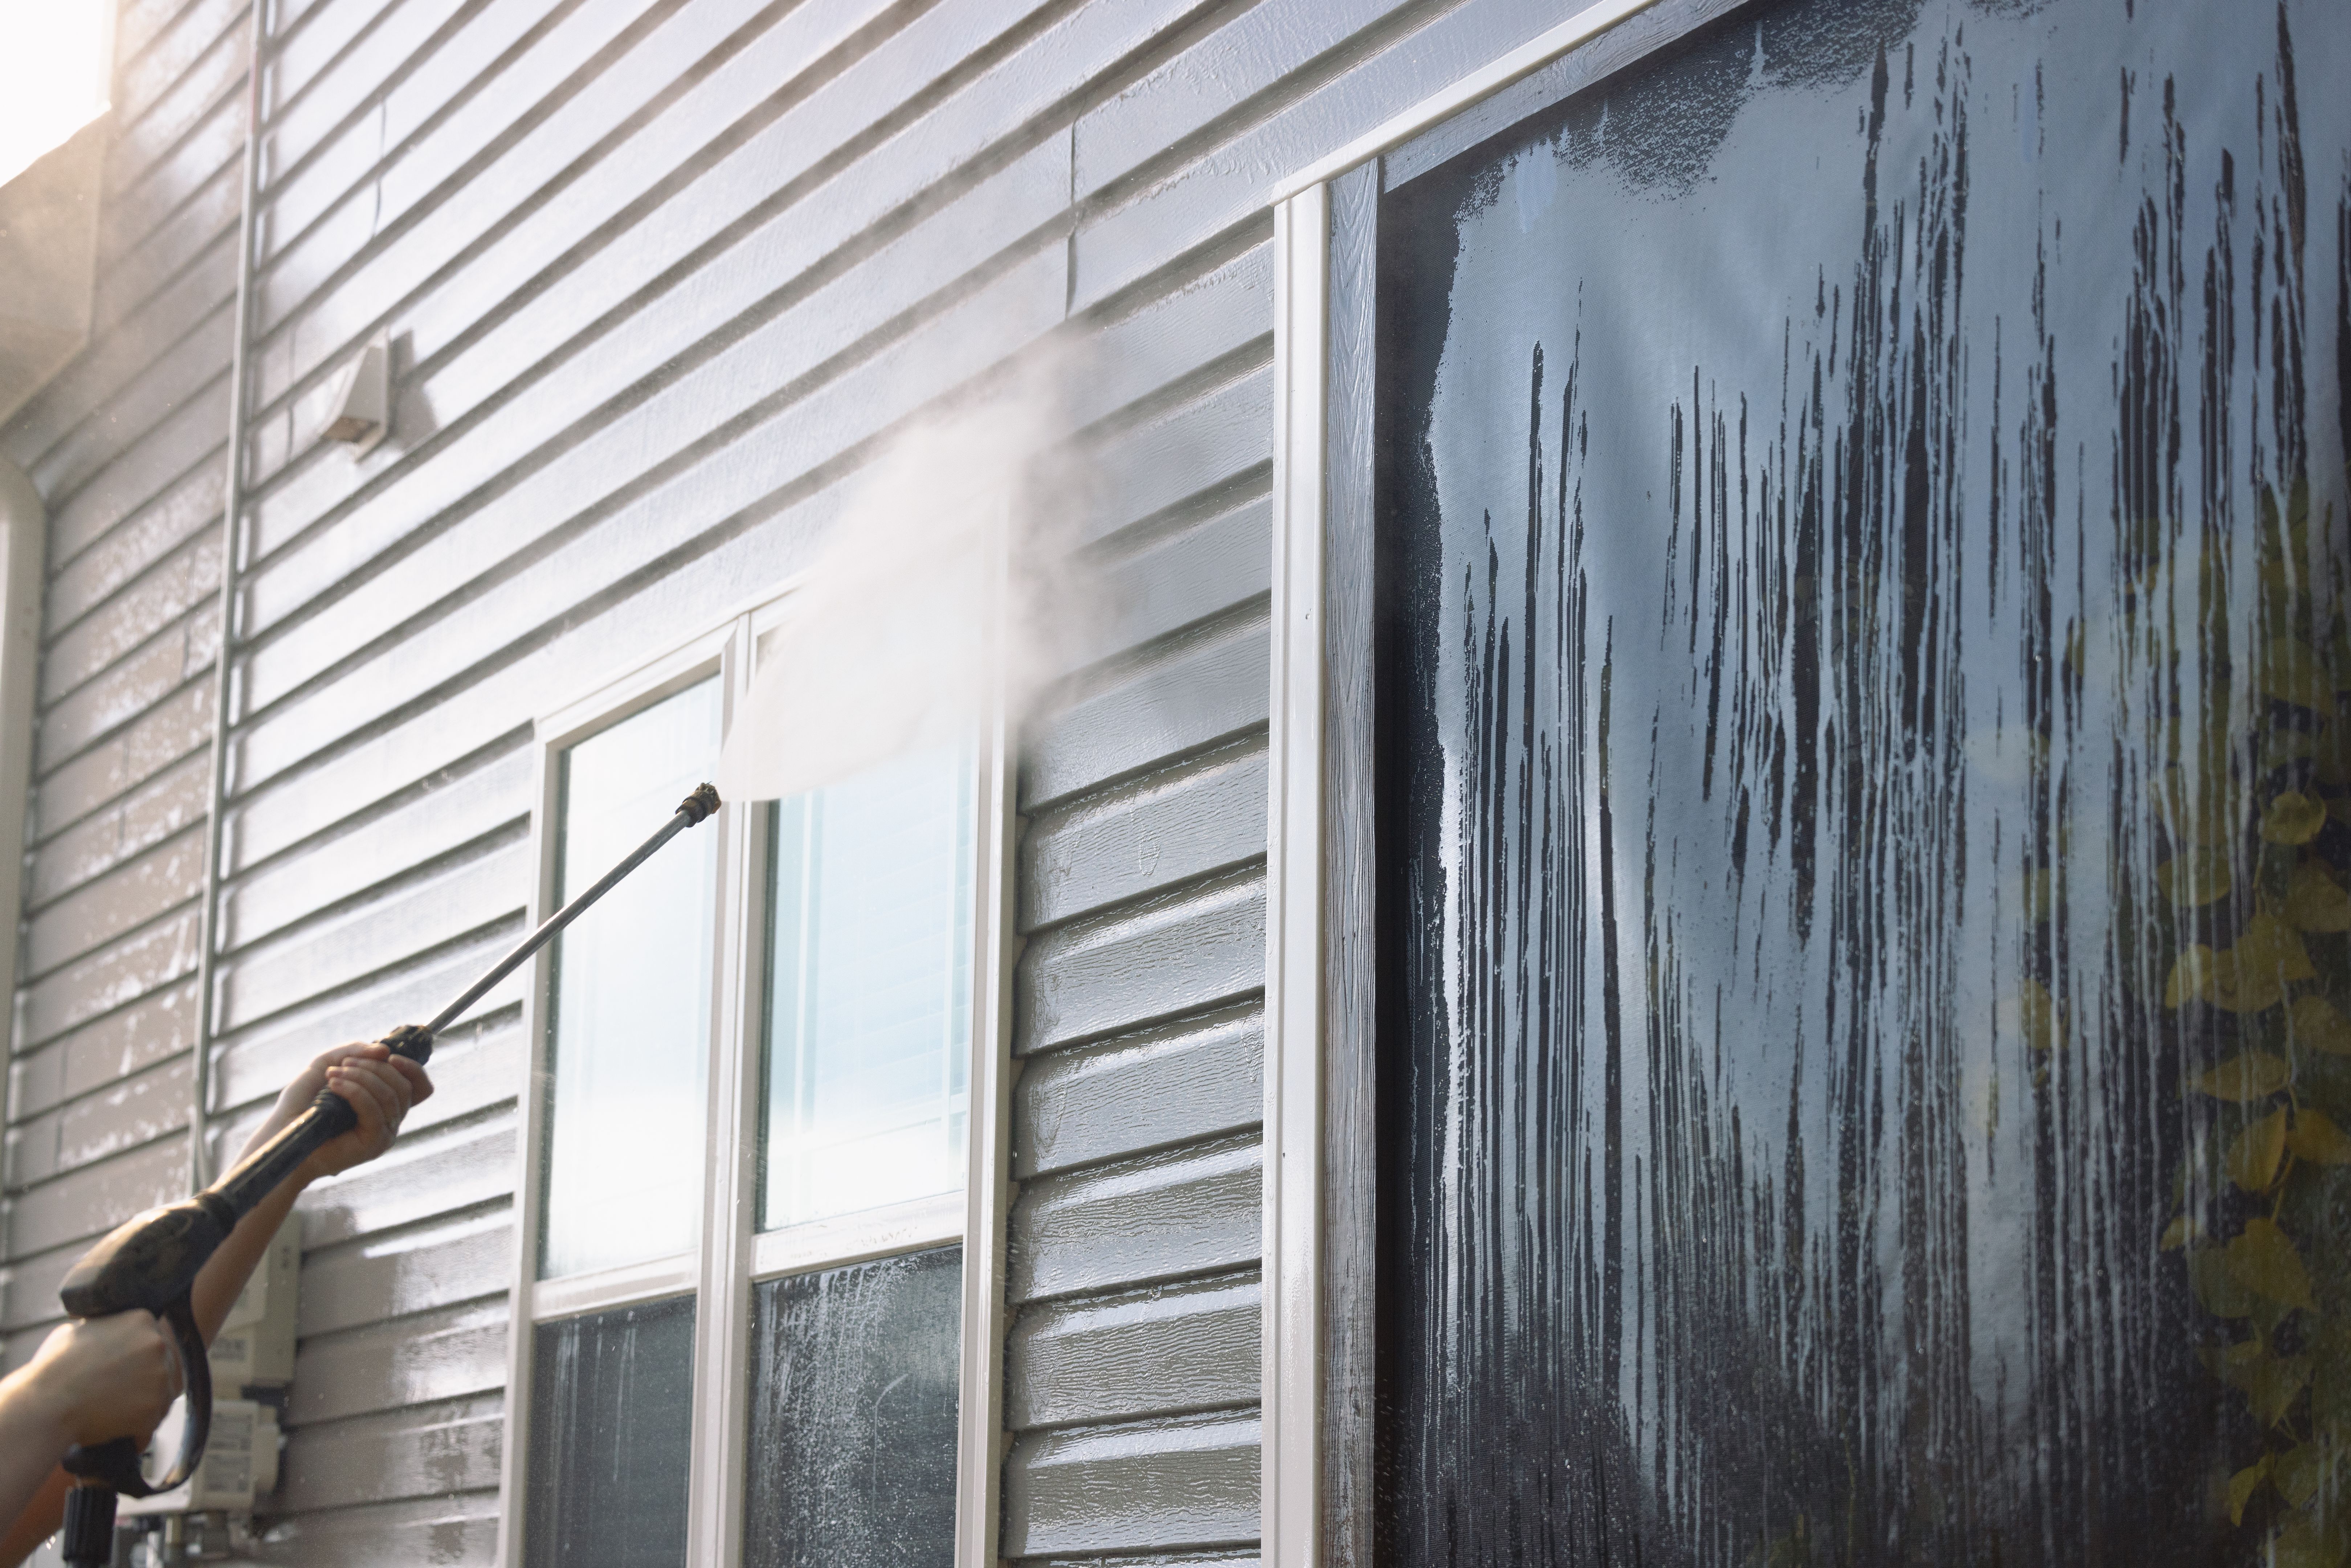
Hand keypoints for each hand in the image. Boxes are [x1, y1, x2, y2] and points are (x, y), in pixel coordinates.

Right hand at [13, 1312, 180, 1448]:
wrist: (45, 1404)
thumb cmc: (54, 1369)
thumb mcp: (77, 1332)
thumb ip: (103, 1330)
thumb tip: (106, 1332)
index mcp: (142, 1320)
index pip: (156, 1342)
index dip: (142, 1360)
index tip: (127, 1372)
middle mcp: (157, 1344)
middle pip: (165, 1367)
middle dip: (147, 1383)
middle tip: (122, 1396)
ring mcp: (159, 1376)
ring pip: (163, 1395)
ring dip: (145, 1407)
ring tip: (116, 1415)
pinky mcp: (154, 1408)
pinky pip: (153, 1422)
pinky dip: (139, 1431)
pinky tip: (120, 1433)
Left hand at [248, 1041, 433, 1183]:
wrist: (281, 1134)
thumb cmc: (301, 1103)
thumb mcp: (327, 1064)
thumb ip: (355, 1051)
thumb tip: (385, 1051)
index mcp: (384, 1103)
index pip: (419, 1087)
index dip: (412, 1069)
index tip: (389, 1056)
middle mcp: (390, 1120)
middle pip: (403, 1086)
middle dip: (374, 1067)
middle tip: (342, 1065)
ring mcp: (384, 1134)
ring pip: (390, 1095)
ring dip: (361, 1076)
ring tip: (333, 1076)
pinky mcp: (374, 1144)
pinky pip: (375, 1110)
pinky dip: (356, 1091)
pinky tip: (335, 1085)